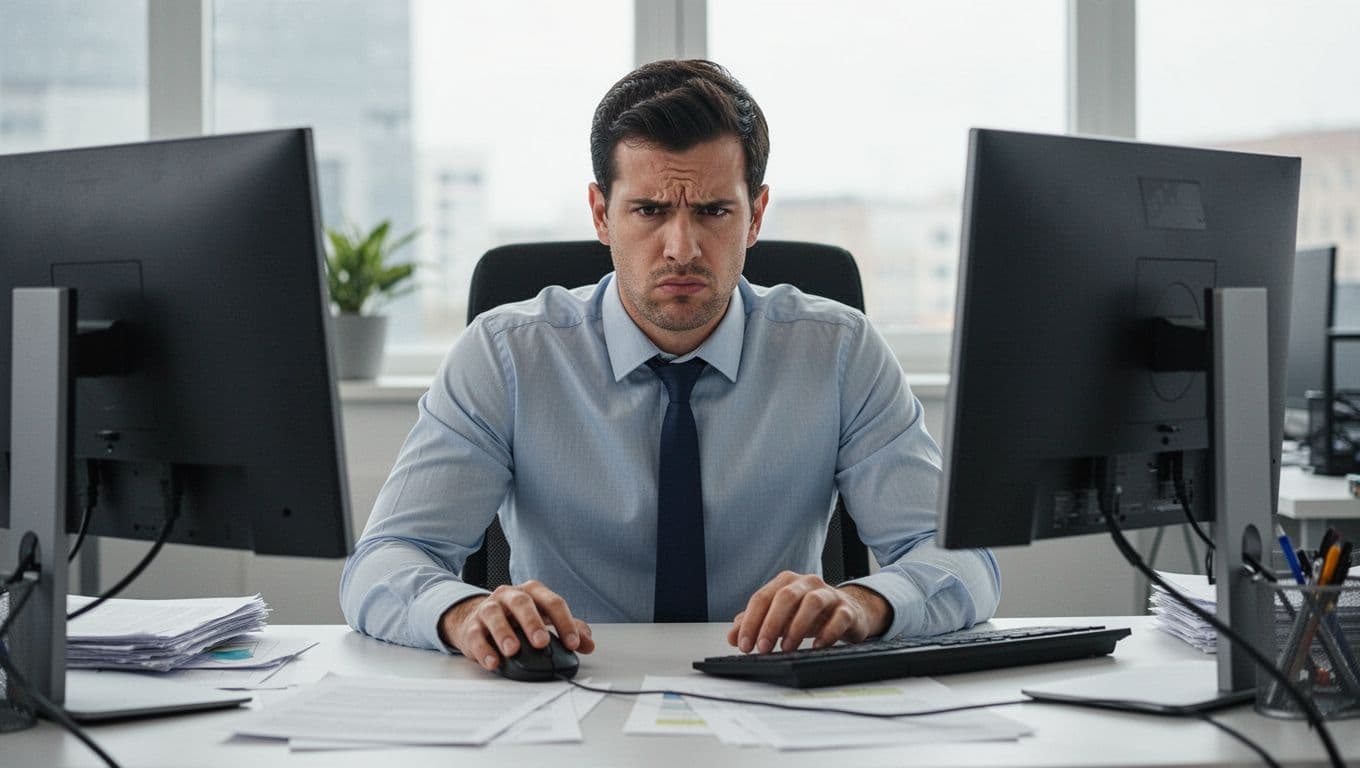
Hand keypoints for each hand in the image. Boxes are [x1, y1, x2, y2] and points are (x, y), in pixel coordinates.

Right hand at [439, 580, 594, 671]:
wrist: (478, 619)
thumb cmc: (517, 620)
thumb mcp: (544, 620)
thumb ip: (568, 630)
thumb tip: (589, 643)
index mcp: (532, 592)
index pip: (552, 602)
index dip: (564, 622)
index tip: (573, 643)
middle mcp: (509, 596)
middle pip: (522, 603)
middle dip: (533, 622)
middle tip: (542, 642)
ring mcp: (488, 609)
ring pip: (495, 615)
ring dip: (504, 633)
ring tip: (513, 650)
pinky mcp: (471, 626)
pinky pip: (475, 635)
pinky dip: (484, 649)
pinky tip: (493, 661)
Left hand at [726, 571, 890, 652]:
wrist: (848, 613)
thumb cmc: (809, 614)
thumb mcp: (780, 618)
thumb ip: (754, 624)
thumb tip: (732, 636)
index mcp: (786, 582)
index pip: (762, 597)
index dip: (751, 622)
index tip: (745, 645)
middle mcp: (807, 583)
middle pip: (785, 596)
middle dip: (771, 623)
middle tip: (763, 647)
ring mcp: (829, 594)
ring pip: (812, 602)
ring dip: (797, 626)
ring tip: (787, 647)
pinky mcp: (847, 609)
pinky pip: (839, 617)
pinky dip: (827, 632)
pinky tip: (816, 646)